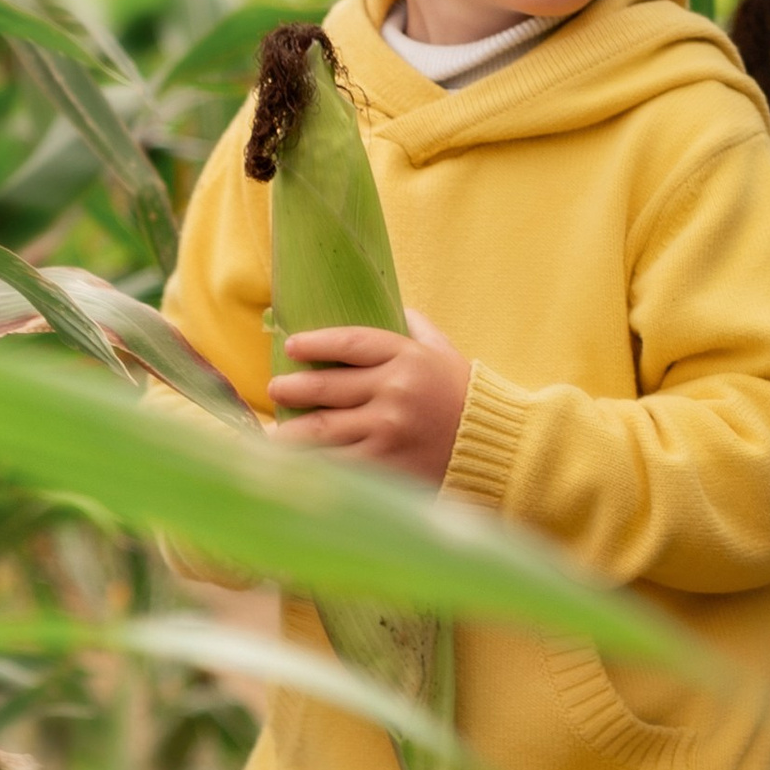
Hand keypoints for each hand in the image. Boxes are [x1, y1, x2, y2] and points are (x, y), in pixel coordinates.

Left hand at [270, 309, 469, 485]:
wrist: (495, 447)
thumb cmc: (464, 396)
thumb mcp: (444, 352)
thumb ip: (416, 327)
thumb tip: (391, 305)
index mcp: (407, 357)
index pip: (349, 342)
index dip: (315, 343)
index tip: (291, 347)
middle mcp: (394, 390)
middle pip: (325, 387)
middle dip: (291, 389)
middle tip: (275, 389)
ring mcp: (387, 429)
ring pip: (321, 430)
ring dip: (290, 432)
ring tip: (274, 434)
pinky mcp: (385, 464)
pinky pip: (336, 462)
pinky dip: (311, 463)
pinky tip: (294, 464)